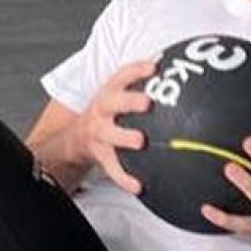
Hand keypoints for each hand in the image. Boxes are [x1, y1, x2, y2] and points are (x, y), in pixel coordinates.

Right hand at [75, 59, 155, 194]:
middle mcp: (102, 111)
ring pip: (109, 135)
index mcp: (109, 92)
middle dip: (129, 101)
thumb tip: (173, 65)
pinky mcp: (100, 156)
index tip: (154, 66)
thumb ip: (140, 82)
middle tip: (147, 102)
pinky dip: (124, 178)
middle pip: (112, 103)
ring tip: (140, 141)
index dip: (137, 70)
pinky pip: (112, 169)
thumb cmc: (108, 112)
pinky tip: (138, 185)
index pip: (122, 76)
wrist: (76, 138)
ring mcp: (99, 134)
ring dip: (124, 137)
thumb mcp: (117, 94)